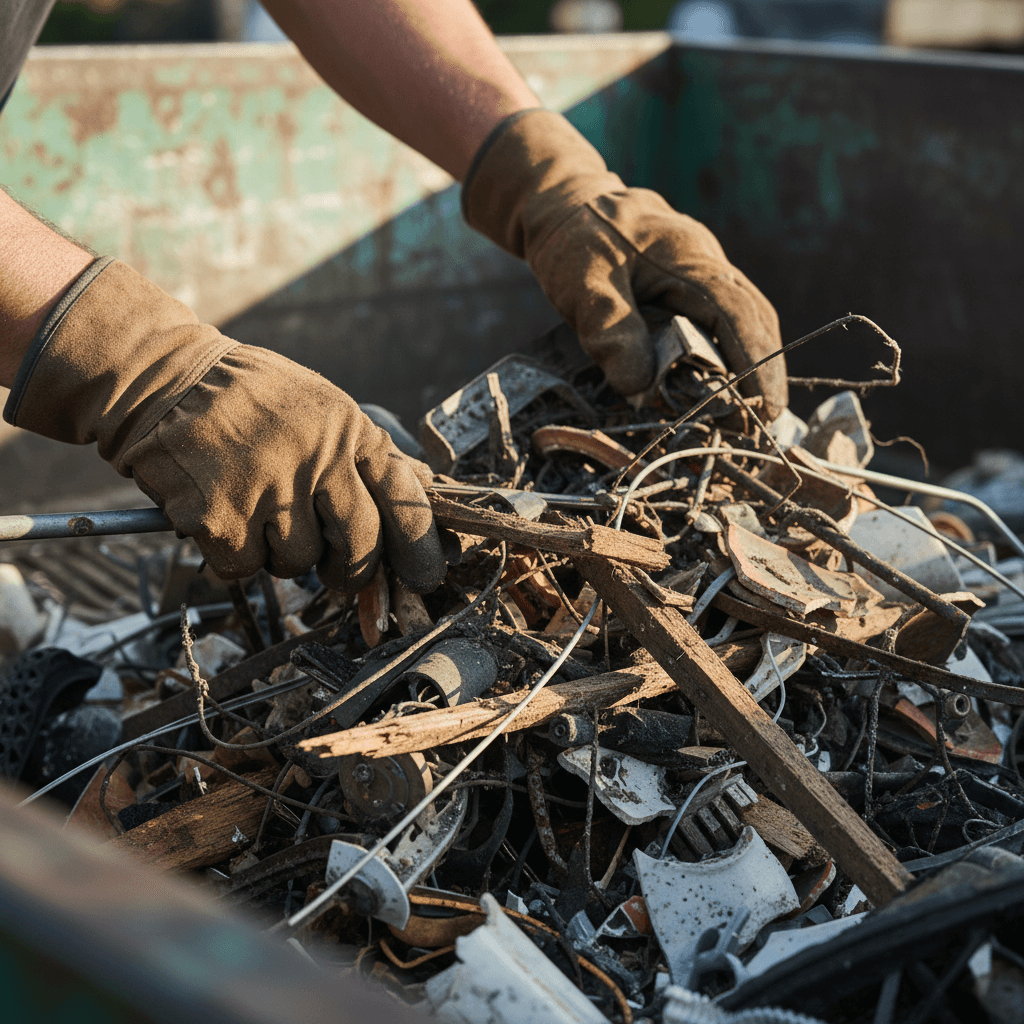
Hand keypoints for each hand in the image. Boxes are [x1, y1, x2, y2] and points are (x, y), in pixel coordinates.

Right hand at [5, 259, 445, 592]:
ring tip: (258, 515)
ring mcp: (268, 489)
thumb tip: (423, 493)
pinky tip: (222, 520)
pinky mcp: (219, 518)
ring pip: (299, 563)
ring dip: (282, 555)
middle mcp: (316, 458)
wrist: (162, 381)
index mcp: (348, 429)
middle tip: (338, 573)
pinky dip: (234, 558)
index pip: (403, 496)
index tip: (425, 576)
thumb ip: (365, 453)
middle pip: (359, 544)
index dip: (419, 544)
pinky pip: (244, 569)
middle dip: (352, 570)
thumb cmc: (250, 399)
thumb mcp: (322, 407)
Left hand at [462, 109, 787, 419]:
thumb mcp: (581, 283)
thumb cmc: (574, 242)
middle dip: (764, 371)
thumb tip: (641, 388)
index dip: (754, 362)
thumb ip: (610, 330)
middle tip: (763, 426)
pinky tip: (723, 388)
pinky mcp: (690, 287)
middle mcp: (706, 263)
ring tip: (748, 417)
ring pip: (743, 321)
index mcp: (688, 257)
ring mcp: (702, 273)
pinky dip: (728, 356)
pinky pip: (721, 322)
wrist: (567, 206)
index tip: (764, 408)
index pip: (736, 313)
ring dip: (750, 366)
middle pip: (754, 318)